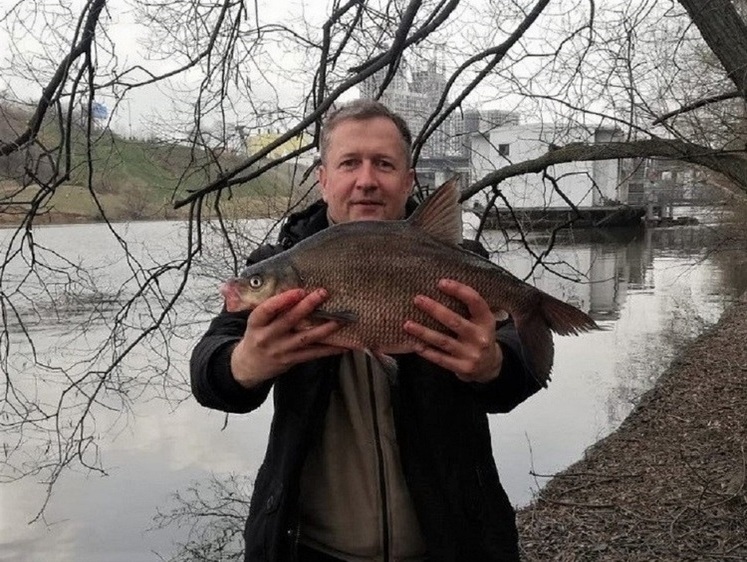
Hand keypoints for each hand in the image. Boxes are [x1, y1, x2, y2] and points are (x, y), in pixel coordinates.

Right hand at [230, 288, 345, 387]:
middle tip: (323, 293)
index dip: (283, 300)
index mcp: (256, 323)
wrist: (249, 365)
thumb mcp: (257, 321)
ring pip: (305, 338)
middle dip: (307, 306)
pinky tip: (343, 345)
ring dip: (324, 328)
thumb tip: (298, 289)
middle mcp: (267, 337)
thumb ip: (273, 308)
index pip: (267, 310)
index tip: (299, 290)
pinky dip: (329, 349)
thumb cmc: (257, 335)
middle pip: (289, 320)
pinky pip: (312, 354)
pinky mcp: (291, 360)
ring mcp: (280, 350)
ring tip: (340, 320)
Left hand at [403, 279, 502, 382]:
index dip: (459, 291)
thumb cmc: (479, 335)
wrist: (490, 366)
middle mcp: (480, 337)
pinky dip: (427, 351)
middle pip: (455, 321)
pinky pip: (441, 359)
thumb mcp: (482, 320)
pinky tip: (414, 344)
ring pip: (443, 341)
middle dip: (435, 309)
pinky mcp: (463, 367)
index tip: (441, 282)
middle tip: (418, 299)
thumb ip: (467, 307)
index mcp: (487, 321)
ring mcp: (471, 354)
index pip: (475, 302)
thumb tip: (441, 286)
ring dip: (424, 332)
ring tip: (407, 324)